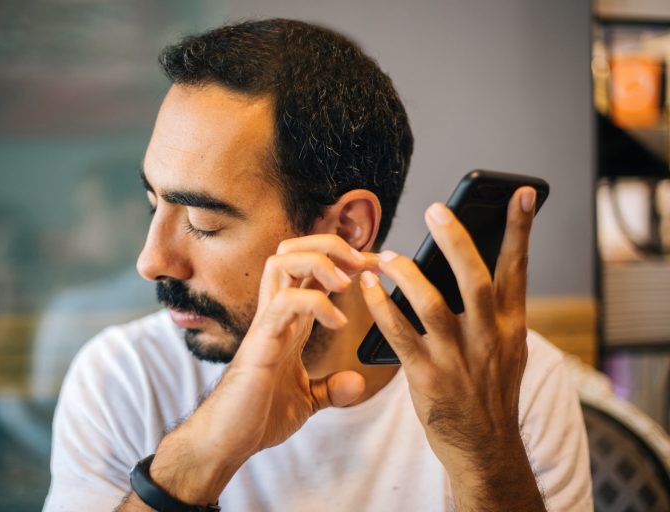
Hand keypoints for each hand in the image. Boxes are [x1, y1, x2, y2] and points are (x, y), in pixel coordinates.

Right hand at [147, 235, 368, 504]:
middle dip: (329, 244)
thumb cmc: (257, 416)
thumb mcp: (306, 400)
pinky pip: (285, 302)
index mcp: (289, 321)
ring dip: (320, 262)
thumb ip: (330, 388)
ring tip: (346, 283)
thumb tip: (356, 382)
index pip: (311, 270)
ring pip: (282, 262)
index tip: (375, 266)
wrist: (227, 441)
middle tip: (362, 263)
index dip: (344, 260)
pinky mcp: (261, 341)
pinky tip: (336, 322)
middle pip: (292, 249)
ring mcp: (266, 323)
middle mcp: (276, 313)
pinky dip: (316, 303)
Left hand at [359, 187, 545, 509]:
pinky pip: (399, 335)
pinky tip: (370, 287)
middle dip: (457, 242)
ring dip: (408, 273)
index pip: (518, 271)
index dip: (520, 231)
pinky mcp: (428, 378)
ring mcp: (458, 359)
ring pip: (433, 304)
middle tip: (436, 210)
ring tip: (387, 254)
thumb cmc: (491, 392)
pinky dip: (382, 307)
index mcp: (511, 328)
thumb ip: (494, 313)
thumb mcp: (507, 351)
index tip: (522, 194)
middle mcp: (488, 340)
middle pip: (475, 280)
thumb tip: (474, 268)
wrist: (485, 448)